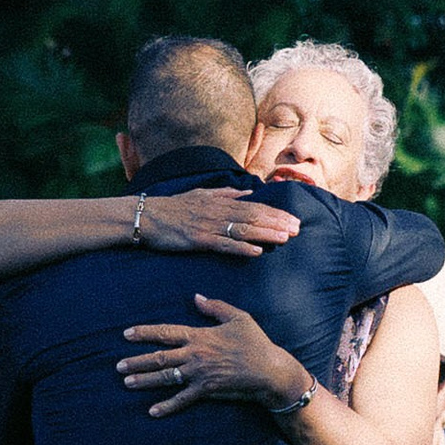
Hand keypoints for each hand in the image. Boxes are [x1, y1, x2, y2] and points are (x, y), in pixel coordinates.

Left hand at [119, 298, 307, 415]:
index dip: (144, 333)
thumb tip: (197, 297)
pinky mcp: (206, 390)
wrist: (269, 370)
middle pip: (159, 357)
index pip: (165, 332)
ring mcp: (198, 374)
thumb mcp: (238, 318)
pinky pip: (182, 400)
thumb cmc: (256, 343)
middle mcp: (195, 355)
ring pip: (164, 378)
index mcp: (199, 336)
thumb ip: (215, 307)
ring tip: (126, 382)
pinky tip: (151, 411)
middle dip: (136, 361)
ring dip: (143, 380)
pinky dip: (166, 406)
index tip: (126, 334)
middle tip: (118, 365)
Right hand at [133, 189, 301, 260]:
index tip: (294, 219)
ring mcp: (208, 226)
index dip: (276, 213)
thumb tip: (249, 192)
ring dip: (265, 234)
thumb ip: (226, 194)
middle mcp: (217, 212)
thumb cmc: (174, 207)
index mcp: (220, 202)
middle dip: (277, 223)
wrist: (146, 216)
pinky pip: (223, 245)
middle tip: (297, 229)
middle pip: (253, 217)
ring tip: (284, 239)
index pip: (255, 207)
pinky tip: (256, 252)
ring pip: (242, 229)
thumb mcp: (202, 194)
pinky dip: (240, 248)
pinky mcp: (198, 240)